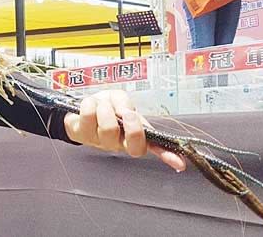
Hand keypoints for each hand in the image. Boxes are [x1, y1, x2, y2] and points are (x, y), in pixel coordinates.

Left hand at [63, 90, 185, 171]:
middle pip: (134, 146)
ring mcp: (102, 141)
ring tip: (103, 104)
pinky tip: (90, 105)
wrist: (82, 106)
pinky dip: (90, 104)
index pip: (154, 148)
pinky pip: (89, 117)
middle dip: (133, 126)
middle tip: (126, 113)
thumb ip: (125, 104)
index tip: (180, 163)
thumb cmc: (106, 106)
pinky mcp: (84, 135)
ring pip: (109, 128)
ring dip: (106, 109)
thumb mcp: (120, 99)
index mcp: (134, 135)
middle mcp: (120, 143)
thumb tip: (125, 113)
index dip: (167, 156)